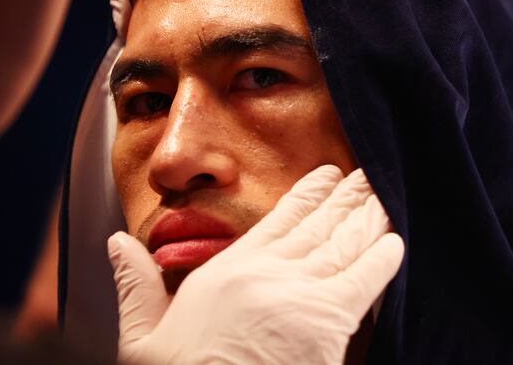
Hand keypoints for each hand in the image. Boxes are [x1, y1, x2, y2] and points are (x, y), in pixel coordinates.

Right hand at [108, 165, 403, 364]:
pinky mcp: (326, 322)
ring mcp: (298, 293)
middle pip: (318, 224)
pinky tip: (395, 240)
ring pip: (345, 243)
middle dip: (347, 197)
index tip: (327, 175)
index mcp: (227, 271)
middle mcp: (265, 273)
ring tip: (385, 193)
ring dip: (369, 217)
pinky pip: (364, 278)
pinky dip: (382, 257)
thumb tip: (118, 242)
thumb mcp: (143, 336)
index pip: (278, 221)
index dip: (307, 194)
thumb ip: (137, 284)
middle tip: (369, 175)